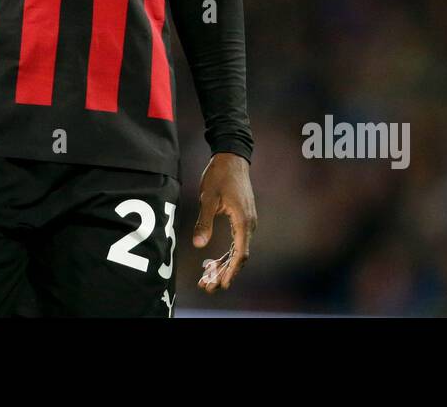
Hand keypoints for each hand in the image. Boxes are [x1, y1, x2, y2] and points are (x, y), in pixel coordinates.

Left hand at [192, 152, 255, 291]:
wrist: (231, 158)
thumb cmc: (220, 176)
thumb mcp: (208, 198)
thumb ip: (204, 222)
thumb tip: (198, 245)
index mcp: (243, 221)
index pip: (240, 254)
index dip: (231, 271)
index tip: (222, 284)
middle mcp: (248, 224)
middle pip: (239, 256)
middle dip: (224, 273)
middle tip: (207, 287)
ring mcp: (246, 222)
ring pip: (237, 251)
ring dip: (223, 266)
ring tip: (207, 279)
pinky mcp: (242, 219)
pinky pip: (235, 242)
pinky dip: (224, 254)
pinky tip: (211, 262)